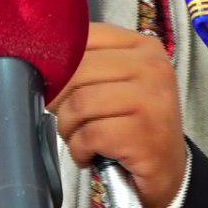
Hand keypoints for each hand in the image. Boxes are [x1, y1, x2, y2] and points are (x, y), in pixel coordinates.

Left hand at [48, 23, 187, 207]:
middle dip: (60, 99)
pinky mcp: (142, 133)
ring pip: (80, 103)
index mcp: (144, 46)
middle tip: (67, 118)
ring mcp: (151, 100)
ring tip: (78, 137)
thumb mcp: (118, 82)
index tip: (53, 83)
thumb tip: (40, 63)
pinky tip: (88, 154)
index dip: (59, 62)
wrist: (168, 169)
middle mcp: (152, 67)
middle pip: (78, 70)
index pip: (85, 37)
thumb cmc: (134, 123)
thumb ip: (89, 64)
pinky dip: (79, 149)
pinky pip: (89, 135)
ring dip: (68, 127)